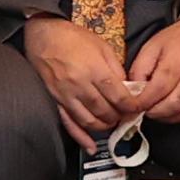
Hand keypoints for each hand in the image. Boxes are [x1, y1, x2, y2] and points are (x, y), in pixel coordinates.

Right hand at [23, 15, 136, 145]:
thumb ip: (116, 69)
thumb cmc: (72, 37)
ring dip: (104, 126)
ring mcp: (66, 95)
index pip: (119, 97)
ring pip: (89, 121)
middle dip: (119, 117)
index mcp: (95, 70)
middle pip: (106, 111)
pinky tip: (91, 146)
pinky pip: (68, 123)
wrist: (43, 33)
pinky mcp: (55, 100)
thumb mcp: (102, 46)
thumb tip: (126, 88)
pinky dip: (80, 138)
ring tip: (110, 121)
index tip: (137, 108)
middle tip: (125, 116)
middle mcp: (80, 85)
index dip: (132, 106)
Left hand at [120, 7, 179, 124]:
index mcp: (176, 64)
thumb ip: (140, 69)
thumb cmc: (179, 38)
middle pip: (170, 107)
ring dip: (165, 117)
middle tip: (142, 109)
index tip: (132, 106)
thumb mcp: (152, 46)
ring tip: (155, 110)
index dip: (141, 103)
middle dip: (153, 112)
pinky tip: (170, 110)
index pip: (156, 92)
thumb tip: (133, 90)